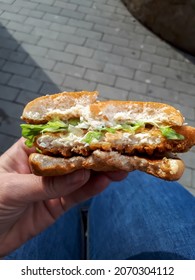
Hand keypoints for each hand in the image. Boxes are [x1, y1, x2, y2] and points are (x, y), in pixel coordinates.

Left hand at [0, 138, 126, 256]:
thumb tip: (80, 173)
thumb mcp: (13, 188)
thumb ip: (47, 183)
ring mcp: (51, 186)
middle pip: (72, 157)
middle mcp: (42, 167)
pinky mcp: (56, 205)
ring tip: (117, 168)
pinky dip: (90, 189)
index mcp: (27, 153)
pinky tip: (104, 183)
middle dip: (93, 154)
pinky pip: (76, 196)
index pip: (54, 138)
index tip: (97, 130)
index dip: (75, 133)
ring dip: (99, 172)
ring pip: (79, 177)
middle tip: (115, 151)